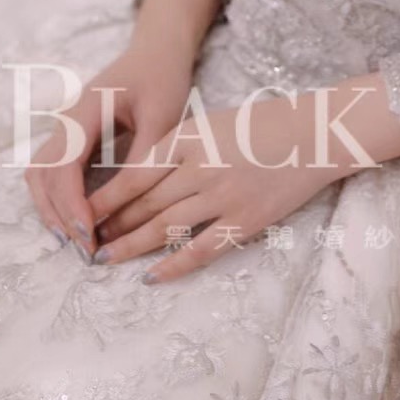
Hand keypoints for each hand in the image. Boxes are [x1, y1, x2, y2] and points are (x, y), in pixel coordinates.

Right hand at [24, 39, 196, 259]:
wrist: (157, 51)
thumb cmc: (162, 77)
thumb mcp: (164, 115)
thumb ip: (146, 157)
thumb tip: (130, 204)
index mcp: (85, 109)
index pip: (63, 164)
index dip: (71, 203)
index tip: (88, 234)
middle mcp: (65, 119)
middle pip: (43, 174)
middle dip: (59, 215)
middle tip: (85, 250)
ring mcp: (64, 127)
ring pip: (39, 175)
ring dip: (52, 210)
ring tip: (79, 242)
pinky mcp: (70, 136)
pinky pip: (51, 171)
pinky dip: (57, 198)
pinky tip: (79, 220)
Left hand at [84, 88, 341, 283]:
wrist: (316, 133)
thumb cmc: (264, 123)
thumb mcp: (214, 122)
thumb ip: (180, 147)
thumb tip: (141, 178)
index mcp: (191, 137)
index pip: (136, 173)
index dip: (106, 198)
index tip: (82, 212)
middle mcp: (202, 167)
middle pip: (145, 203)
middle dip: (112, 225)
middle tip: (86, 242)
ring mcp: (223, 196)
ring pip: (165, 228)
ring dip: (132, 246)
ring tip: (106, 259)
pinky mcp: (245, 220)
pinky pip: (201, 249)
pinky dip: (173, 266)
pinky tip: (152, 277)